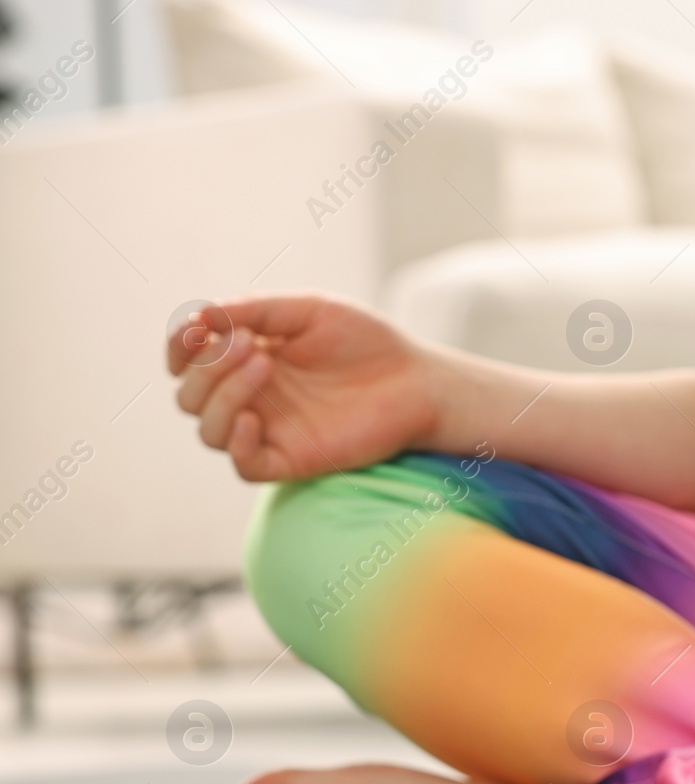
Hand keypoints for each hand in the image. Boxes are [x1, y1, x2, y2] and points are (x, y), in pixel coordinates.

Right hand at [168, 295, 441, 480]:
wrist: (417, 379)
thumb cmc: (367, 342)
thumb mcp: (310, 310)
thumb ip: (257, 309)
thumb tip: (199, 315)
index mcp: (246, 359)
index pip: (187, 361)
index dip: (179, 346)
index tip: (195, 328)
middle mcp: (251, 397)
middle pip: (191, 395)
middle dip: (208, 366)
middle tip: (251, 343)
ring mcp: (270, 429)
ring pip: (210, 430)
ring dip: (222, 396)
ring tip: (264, 364)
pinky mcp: (292, 459)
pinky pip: (244, 465)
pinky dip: (237, 444)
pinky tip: (254, 418)